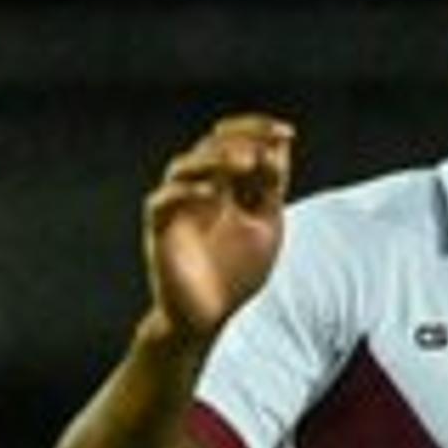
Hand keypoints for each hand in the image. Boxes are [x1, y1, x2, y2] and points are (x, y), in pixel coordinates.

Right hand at [141, 113, 295, 344]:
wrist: (212, 317)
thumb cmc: (237, 272)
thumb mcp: (266, 226)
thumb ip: (271, 189)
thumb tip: (280, 145)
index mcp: (224, 183)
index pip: (234, 141)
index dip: (256, 130)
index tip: (287, 132)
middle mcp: (197, 188)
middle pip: (209, 146)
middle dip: (238, 142)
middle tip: (261, 150)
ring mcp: (176, 207)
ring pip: (184, 167)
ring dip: (214, 160)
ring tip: (244, 162)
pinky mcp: (159, 230)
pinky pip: (163, 202)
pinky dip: (185, 194)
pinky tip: (212, 194)